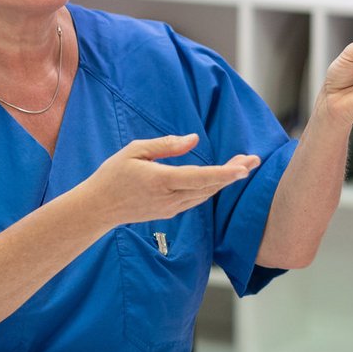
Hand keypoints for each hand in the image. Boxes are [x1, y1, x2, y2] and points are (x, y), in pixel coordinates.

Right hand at [80, 134, 258, 228]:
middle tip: (254, 159)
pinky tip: (221, 177)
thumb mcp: (135, 151)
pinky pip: (197, 199)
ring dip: (225, 180)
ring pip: (206, 194)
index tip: (244, 167)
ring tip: (242, 164)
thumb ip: (166, 145)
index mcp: (161, 181)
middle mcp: (170, 198)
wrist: (98, 208)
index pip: (200, 177)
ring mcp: (171, 208)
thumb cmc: (113, 175)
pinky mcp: (170, 212)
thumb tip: (194, 139)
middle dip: (234, 173)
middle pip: (209, 186)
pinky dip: (212, 187)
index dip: (225, 173)